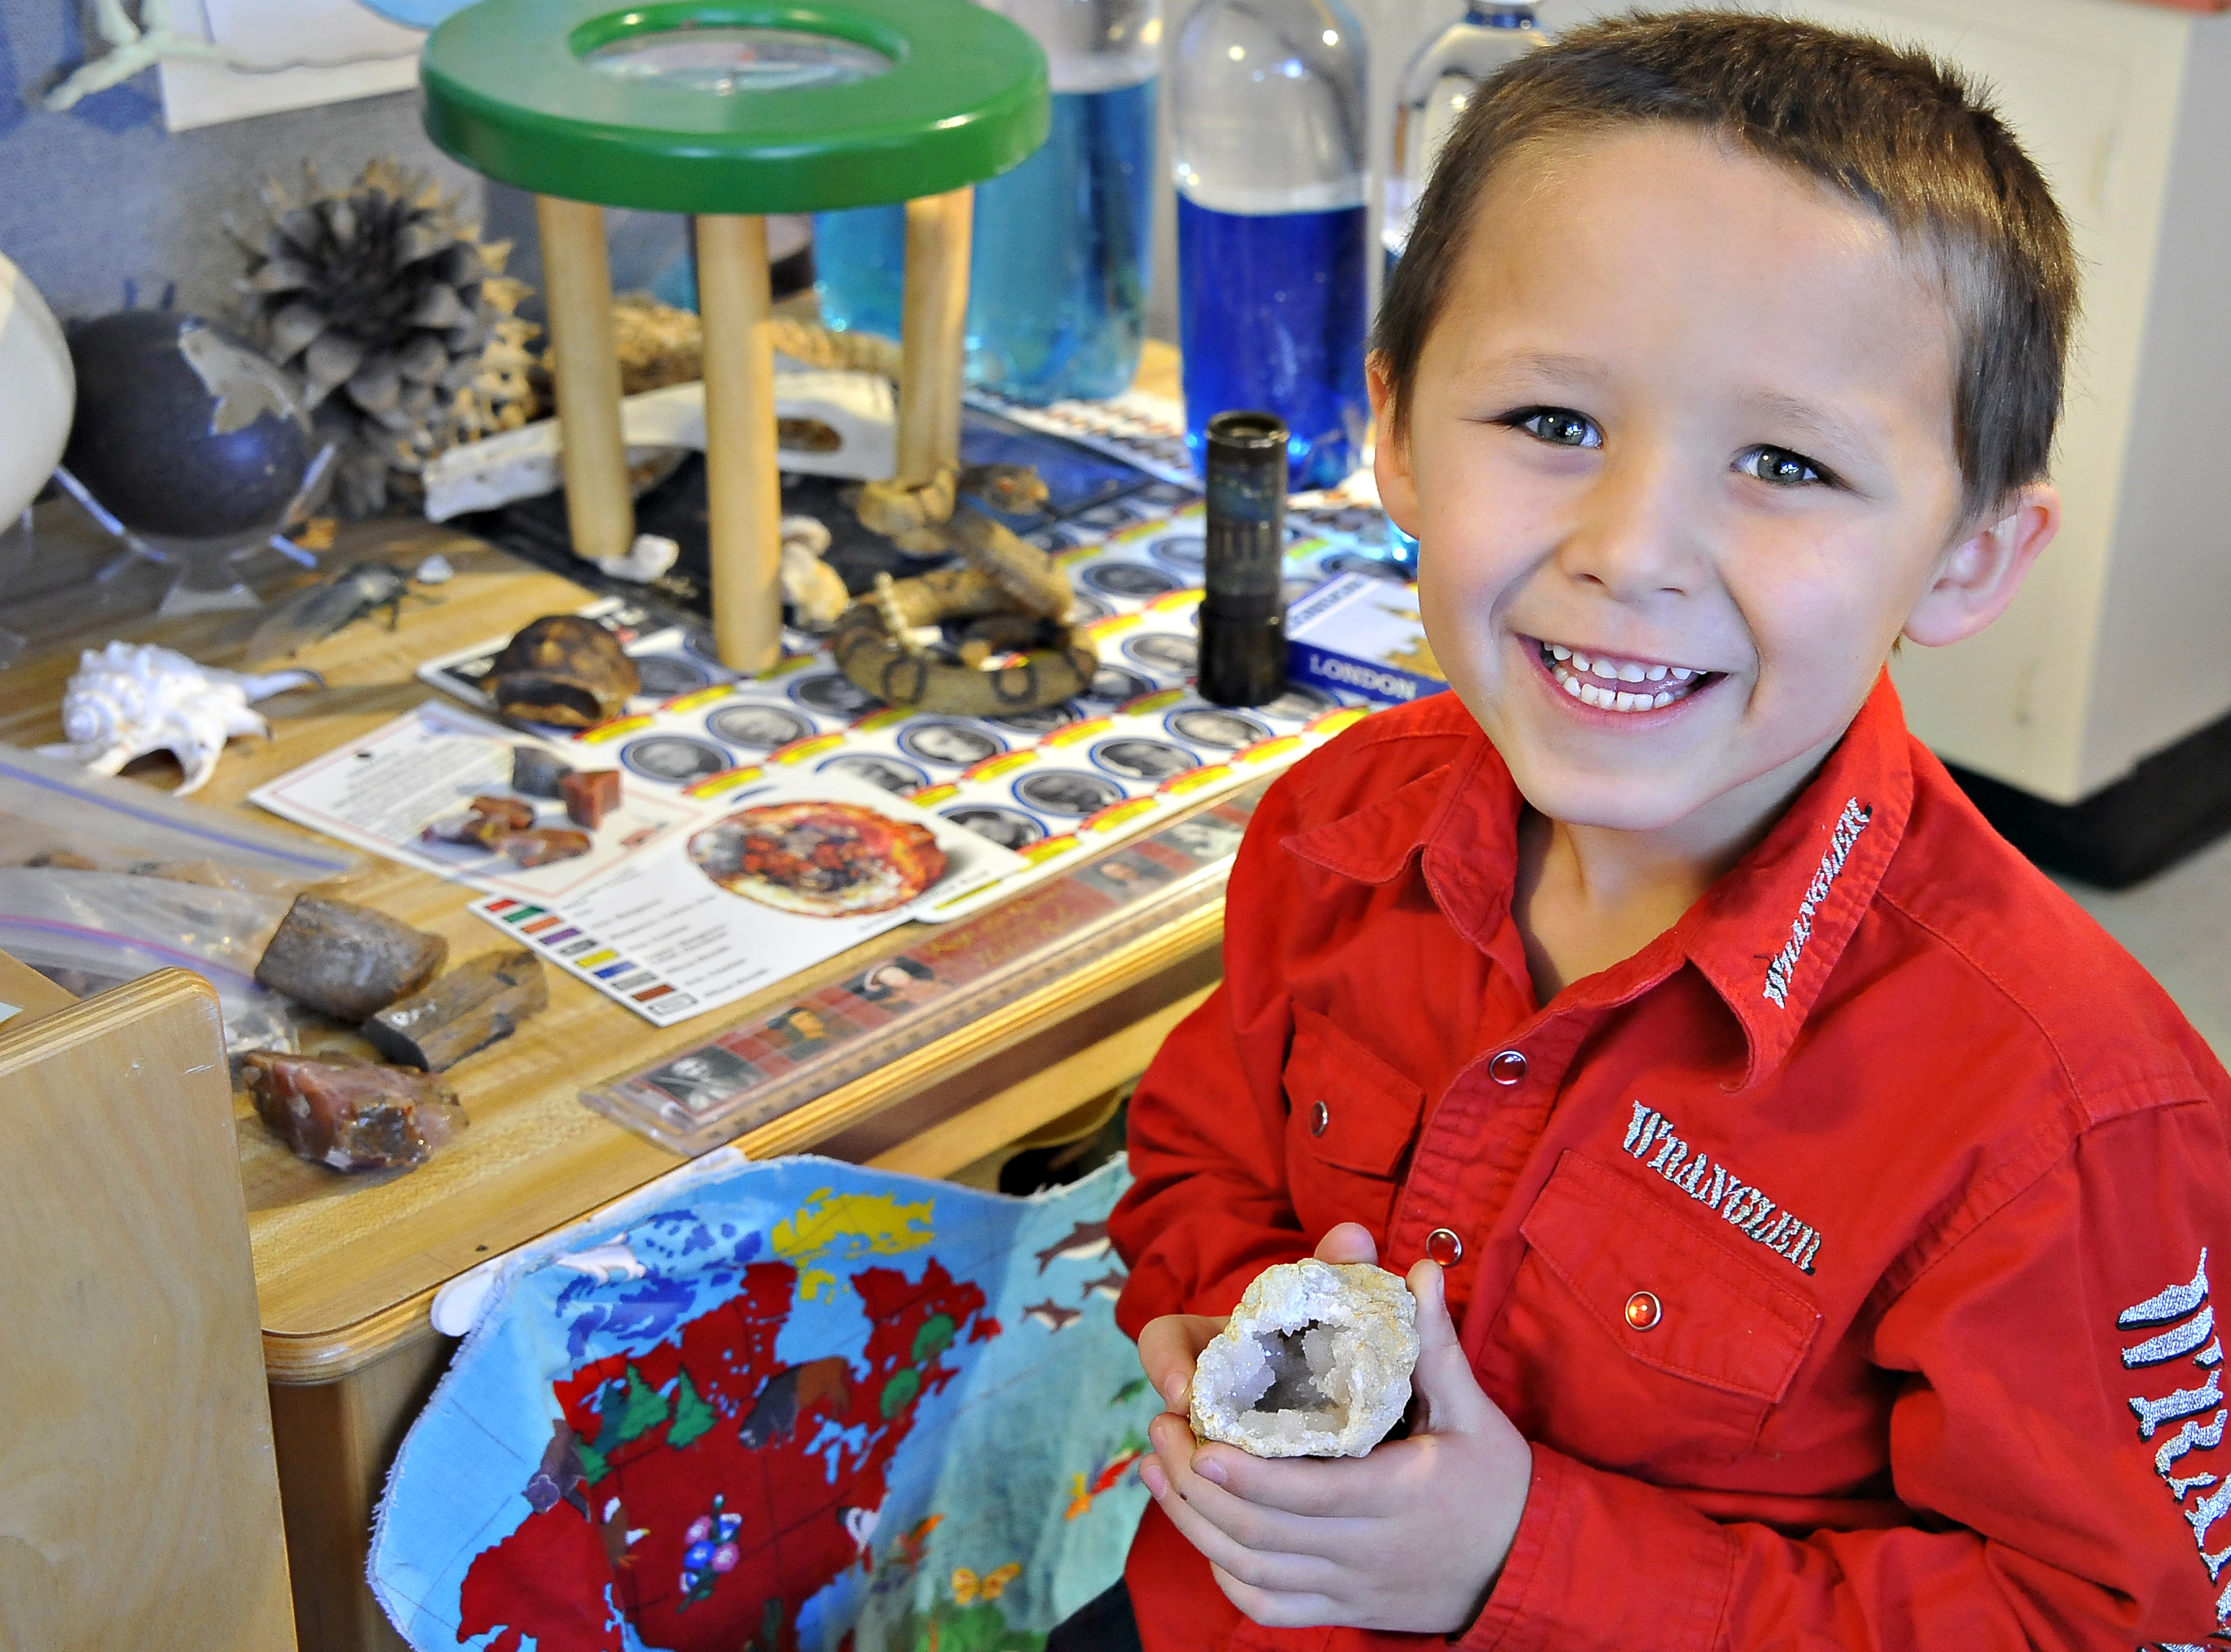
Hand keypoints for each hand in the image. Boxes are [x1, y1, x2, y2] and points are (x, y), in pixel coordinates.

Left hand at [1138, 1225, 1532, 1632]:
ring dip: (1195, 1526)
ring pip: (1254, 1572)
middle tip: (1158, 1431)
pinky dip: (1228, 1575)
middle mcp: (1367, 1552)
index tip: (1198, 1440)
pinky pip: (1271, 1606)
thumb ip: (1434, 1344)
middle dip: (1198, 1488)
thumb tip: (1419, 1267)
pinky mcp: (1343, 1609)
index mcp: (1397, 1498)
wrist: (1525, 1566)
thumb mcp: (1472, 1411)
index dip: (1246, 1475)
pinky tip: (1200, 1533)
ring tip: (1154, 1470)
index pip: (1308, 1495)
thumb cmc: (1496, 1481)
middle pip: (1263, 1534)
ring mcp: (1350, 1588)